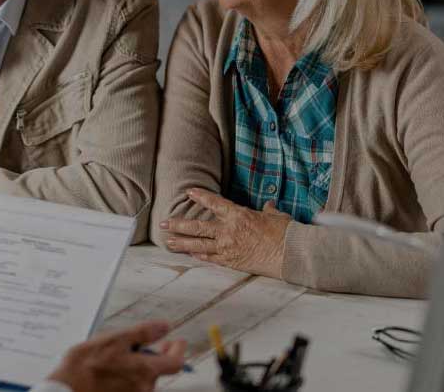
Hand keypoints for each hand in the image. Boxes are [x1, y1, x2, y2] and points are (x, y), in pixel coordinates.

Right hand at [48, 321, 185, 391]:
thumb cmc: (85, 365)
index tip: (176, 341)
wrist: (66, 389)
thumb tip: (165, 327)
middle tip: (147, 345)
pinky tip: (110, 370)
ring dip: (137, 365)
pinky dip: (126, 376)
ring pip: (143, 378)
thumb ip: (143, 333)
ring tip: (118, 356)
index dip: (178, 350)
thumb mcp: (114, 340)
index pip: (176, 362)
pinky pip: (131, 386)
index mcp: (145, 370)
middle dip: (154, 356)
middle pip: (158, 370)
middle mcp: (144, 388)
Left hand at [160, 188, 291, 278]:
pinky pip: (211, 258)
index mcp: (238, 214)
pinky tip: (190, 255)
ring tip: (168, 242)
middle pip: (197, 226)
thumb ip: (267, 211)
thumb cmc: (286, 233)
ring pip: (198, 245)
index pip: (214, 202)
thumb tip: (268, 206)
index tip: (189, 192)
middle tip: (163, 224)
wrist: (291, 254)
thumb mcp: (276, 216)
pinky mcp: (232, 262)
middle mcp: (228, 230)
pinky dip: (200, 256)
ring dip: (181, 243)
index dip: (200, 196)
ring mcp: (228, 247)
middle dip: (177, 225)